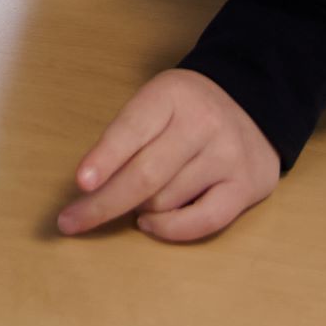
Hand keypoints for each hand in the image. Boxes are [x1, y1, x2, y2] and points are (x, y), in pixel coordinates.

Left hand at [57, 68, 279, 240]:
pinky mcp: (247, 185)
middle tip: (72, 221)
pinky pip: (204, 220)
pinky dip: (170, 230)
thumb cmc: (188, 108)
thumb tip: (93, 187)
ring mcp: (227, 155)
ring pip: (168, 200)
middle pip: (145, 174)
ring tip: (136, 201)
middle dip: (104, 203)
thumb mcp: (156, 101)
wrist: (253, 100)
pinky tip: (151, 225)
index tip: (80, 183)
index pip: (131, 129)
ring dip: (140, 209)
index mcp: (170, 95)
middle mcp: (202, 123)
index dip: (104, 158)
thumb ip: (129, 136)